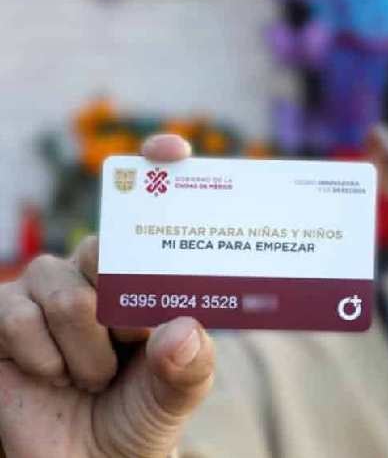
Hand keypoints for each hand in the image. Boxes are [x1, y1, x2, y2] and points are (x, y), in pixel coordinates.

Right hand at [0, 134, 212, 457]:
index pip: (154, 207)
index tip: (172, 150)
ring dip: (87, 350)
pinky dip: (43, 356)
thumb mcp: (177, 394)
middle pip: (109, 251)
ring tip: (94, 378)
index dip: (158, 165)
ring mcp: (47, 287)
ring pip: (69, 291)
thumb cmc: (138, 417)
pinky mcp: (2, 314)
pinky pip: (18, 313)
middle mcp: (99, 271)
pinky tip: (53, 376)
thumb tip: (182, 330)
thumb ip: (188, 366)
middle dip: (124, 309)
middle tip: (132, 344)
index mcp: (149, 276)